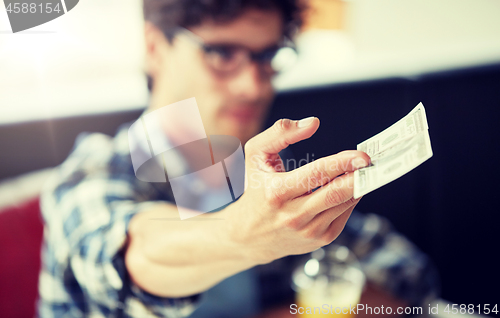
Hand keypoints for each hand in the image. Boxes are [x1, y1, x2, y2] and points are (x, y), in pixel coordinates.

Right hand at [222, 118, 370, 263]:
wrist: (250, 235)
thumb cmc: (256, 189)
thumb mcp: (256, 155)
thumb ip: (281, 133)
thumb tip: (313, 123)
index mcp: (277, 192)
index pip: (316, 174)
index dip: (342, 163)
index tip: (362, 155)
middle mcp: (293, 215)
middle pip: (336, 193)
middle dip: (359, 176)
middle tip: (372, 162)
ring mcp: (308, 230)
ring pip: (344, 204)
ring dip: (358, 185)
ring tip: (364, 170)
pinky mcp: (320, 240)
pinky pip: (344, 215)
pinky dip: (351, 198)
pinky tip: (350, 186)